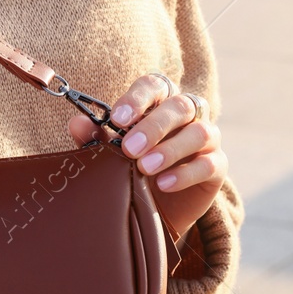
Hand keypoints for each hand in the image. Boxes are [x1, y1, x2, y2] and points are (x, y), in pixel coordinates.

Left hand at [66, 73, 227, 241]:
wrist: (158, 207)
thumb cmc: (133, 169)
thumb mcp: (111, 154)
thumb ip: (96, 137)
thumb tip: (76, 123)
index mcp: (161, 102)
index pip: (155, 85)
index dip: (138, 98)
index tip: (118, 118)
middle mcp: (189, 114)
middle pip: (180, 106)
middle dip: (154, 126)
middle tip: (130, 149)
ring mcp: (207, 139)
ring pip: (200, 132)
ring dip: (171, 149)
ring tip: (145, 167)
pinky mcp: (217, 166)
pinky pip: (209, 164)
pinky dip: (185, 173)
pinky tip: (163, 184)